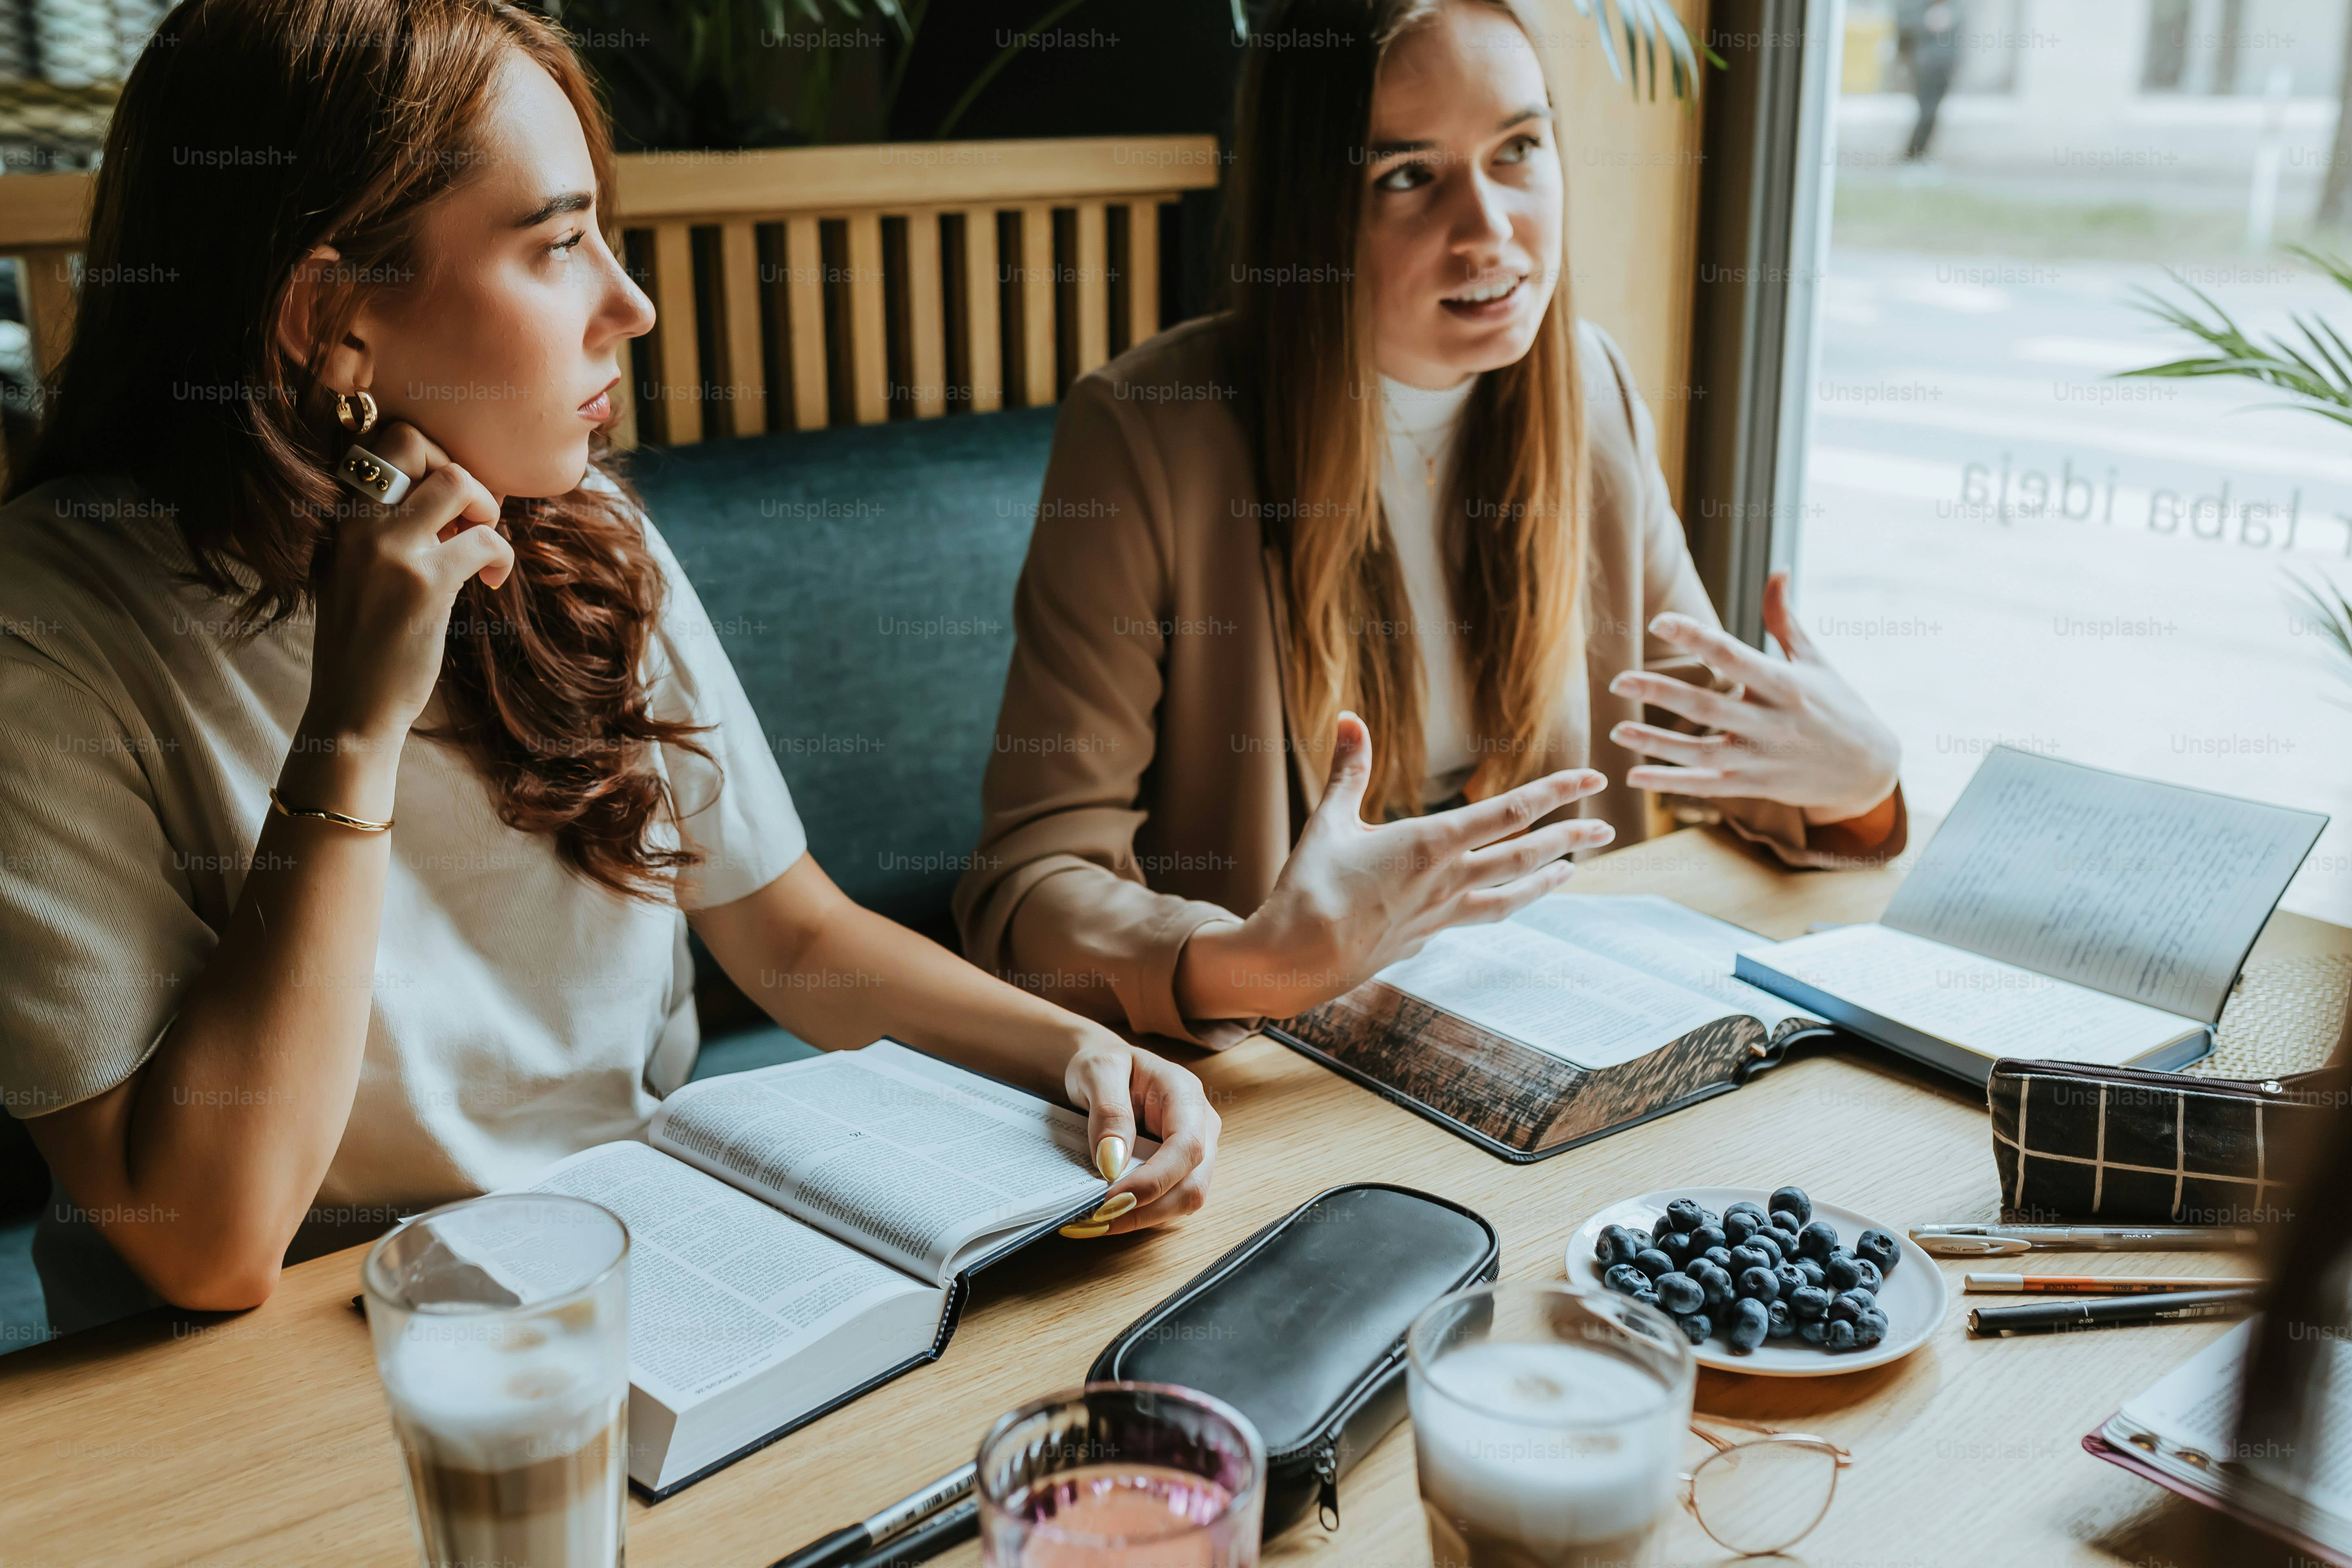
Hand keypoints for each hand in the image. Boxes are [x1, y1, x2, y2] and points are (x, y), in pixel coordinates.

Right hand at [295, 420, 510, 806]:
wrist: (352, 706)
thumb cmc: (363, 641)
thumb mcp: (355, 570)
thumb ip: (382, 528)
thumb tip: (444, 495)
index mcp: (339, 517)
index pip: (381, 440)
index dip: (429, 458)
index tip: (445, 504)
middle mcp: (358, 523)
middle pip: (414, 441)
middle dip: (457, 469)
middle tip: (468, 517)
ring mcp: (391, 550)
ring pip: (456, 479)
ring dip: (486, 507)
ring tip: (481, 547)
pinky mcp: (426, 584)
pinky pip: (485, 539)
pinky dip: (501, 555)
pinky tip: (490, 580)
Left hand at [1059, 1031, 1220, 1235]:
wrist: (1104, 1069)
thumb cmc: (1104, 1065)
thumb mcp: (1098, 1071)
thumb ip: (1109, 1111)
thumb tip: (1113, 1163)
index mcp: (1186, 1093)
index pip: (1187, 1147)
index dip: (1154, 1180)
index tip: (1112, 1198)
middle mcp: (1201, 1125)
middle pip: (1193, 1184)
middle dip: (1148, 1209)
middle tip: (1100, 1219)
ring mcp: (1195, 1151)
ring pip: (1183, 1200)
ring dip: (1142, 1218)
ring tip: (1099, 1221)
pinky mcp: (1179, 1170)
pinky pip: (1168, 1202)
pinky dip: (1139, 1215)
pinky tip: (1109, 1215)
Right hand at [1176, 713, 1612, 1019]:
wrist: (1295, 960)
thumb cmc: (1309, 887)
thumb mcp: (1328, 820)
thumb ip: (1348, 768)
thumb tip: (1350, 717)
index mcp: (1430, 843)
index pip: (1510, 812)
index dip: (1556, 792)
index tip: (1591, 780)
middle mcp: (1447, 880)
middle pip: (1525, 856)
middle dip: (1570, 839)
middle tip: (1606, 830)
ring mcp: (1441, 915)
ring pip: (1510, 895)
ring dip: (1546, 881)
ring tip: (1571, 871)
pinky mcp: (1426, 939)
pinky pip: (1475, 917)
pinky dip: (1496, 905)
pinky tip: (1499, 902)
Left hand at [1607, 571, 1899, 824]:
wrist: (1869, 771)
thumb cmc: (1839, 707)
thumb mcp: (1817, 662)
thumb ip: (1786, 620)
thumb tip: (1778, 570)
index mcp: (1786, 684)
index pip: (1733, 655)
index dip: (1695, 636)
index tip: (1659, 621)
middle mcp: (1772, 723)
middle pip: (1708, 706)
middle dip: (1661, 693)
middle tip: (1618, 681)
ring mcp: (1762, 758)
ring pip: (1700, 752)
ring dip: (1656, 743)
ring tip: (1617, 730)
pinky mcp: (1755, 786)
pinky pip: (1706, 786)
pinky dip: (1670, 782)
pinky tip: (1634, 776)